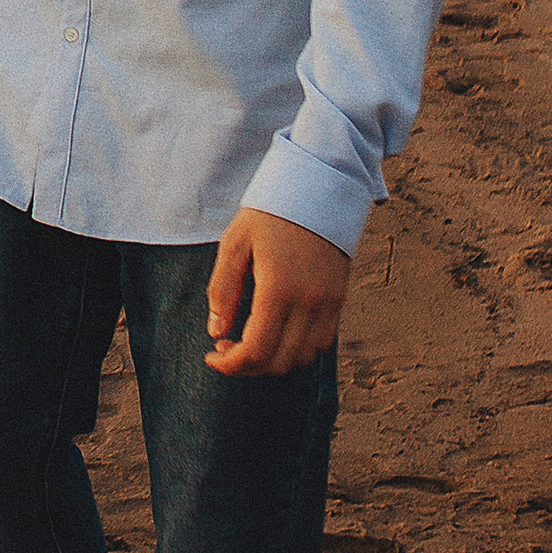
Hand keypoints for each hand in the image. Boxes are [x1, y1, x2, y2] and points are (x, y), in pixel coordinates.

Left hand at [203, 208, 350, 374]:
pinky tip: (277, 331)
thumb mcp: (235, 243)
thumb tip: (217, 332)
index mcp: (278, 288)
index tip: (212, 356)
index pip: (257, 351)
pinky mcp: (339, 297)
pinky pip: (322, 342)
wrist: (318, 185)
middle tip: (226, 349)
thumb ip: (223, 291)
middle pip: (280, 362)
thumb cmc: (270, 210)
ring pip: (303, 357)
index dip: (231, 365)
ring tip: (250, 340)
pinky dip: (297, 348)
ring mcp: (329, 301)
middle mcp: (309, 301)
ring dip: (274, 360)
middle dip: (248, 366)